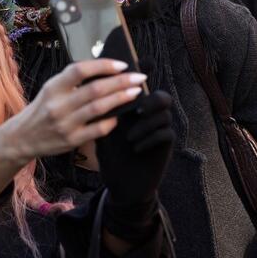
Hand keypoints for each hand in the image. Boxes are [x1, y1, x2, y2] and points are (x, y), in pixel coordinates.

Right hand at [0, 59, 146, 166]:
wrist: (23, 137)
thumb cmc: (42, 109)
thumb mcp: (51, 89)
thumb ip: (72, 80)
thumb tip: (105, 68)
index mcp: (53, 87)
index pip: (79, 70)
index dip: (102, 65)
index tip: (122, 64)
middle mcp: (58, 105)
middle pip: (94, 89)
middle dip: (121, 82)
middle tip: (139, 77)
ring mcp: (65, 124)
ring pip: (99, 108)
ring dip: (121, 98)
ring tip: (136, 92)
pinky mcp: (71, 140)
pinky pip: (98, 129)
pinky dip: (112, 121)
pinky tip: (120, 115)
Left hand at [96, 89, 174, 241]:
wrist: (122, 184)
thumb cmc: (110, 153)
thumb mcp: (102, 131)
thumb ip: (100, 112)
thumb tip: (90, 91)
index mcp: (136, 108)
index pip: (144, 86)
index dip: (145, 75)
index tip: (138, 73)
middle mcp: (150, 117)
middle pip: (163, 97)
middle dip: (152, 100)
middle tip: (137, 110)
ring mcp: (159, 131)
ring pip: (165, 116)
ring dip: (146, 125)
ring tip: (128, 137)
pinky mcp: (165, 147)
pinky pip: (167, 134)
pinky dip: (150, 139)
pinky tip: (135, 147)